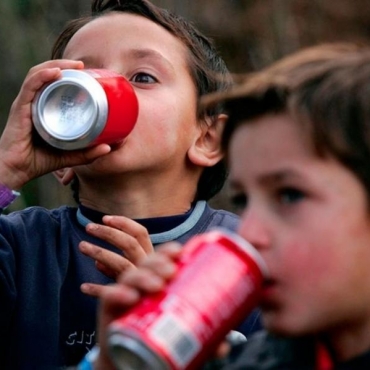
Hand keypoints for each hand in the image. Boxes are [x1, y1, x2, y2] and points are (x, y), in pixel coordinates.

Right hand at [0, 60, 110, 189]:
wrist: (15, 171)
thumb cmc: (38, 161)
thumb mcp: (68, 156)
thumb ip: (87, 153)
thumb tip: (108, 148)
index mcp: (42, 109)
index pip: (53, 85)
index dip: (68, 75)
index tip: (87, 74)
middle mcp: (33, 103)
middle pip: (46, 74)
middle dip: (64, 65)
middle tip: (83, 66)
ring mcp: (25, 104)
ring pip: (38, 75)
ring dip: (56, 65)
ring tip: (74, 65)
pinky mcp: (20, 109)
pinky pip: (30, 86)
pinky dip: (43, 76)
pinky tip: (56, 72)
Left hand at [79, 215, 153, 296]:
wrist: (149, 326)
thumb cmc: (141, 294)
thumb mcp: (133, 277)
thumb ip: (118, 268)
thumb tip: (98, 261)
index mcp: (152, 257)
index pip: (141, 233)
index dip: (124, 223)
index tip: (106, 218)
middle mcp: (148, 267)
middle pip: (129, 244)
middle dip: (108, 233)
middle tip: (88, 227)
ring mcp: (142, 282)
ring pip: (121, 262)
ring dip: (99, 252)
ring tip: (81, 246)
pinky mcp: (133, 299)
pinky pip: (112, 292)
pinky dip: (97, 288)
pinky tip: (84, 287)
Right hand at [93, 244, 230, 368]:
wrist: (131, 360)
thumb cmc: (158, 339)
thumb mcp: (182, 335)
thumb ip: (203, 339)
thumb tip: (225, 345)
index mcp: (158, 282)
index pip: (162, 259)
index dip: (168, 252)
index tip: (180, 252)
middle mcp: (141, 284)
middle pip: (147, 263)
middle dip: (158, 262)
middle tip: (171, 272)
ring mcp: (124, 294)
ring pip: (130, 276)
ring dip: (142, 276)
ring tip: (155, 286)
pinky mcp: (108, 309)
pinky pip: (109, 296)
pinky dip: (118, 293)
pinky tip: (129, 297)